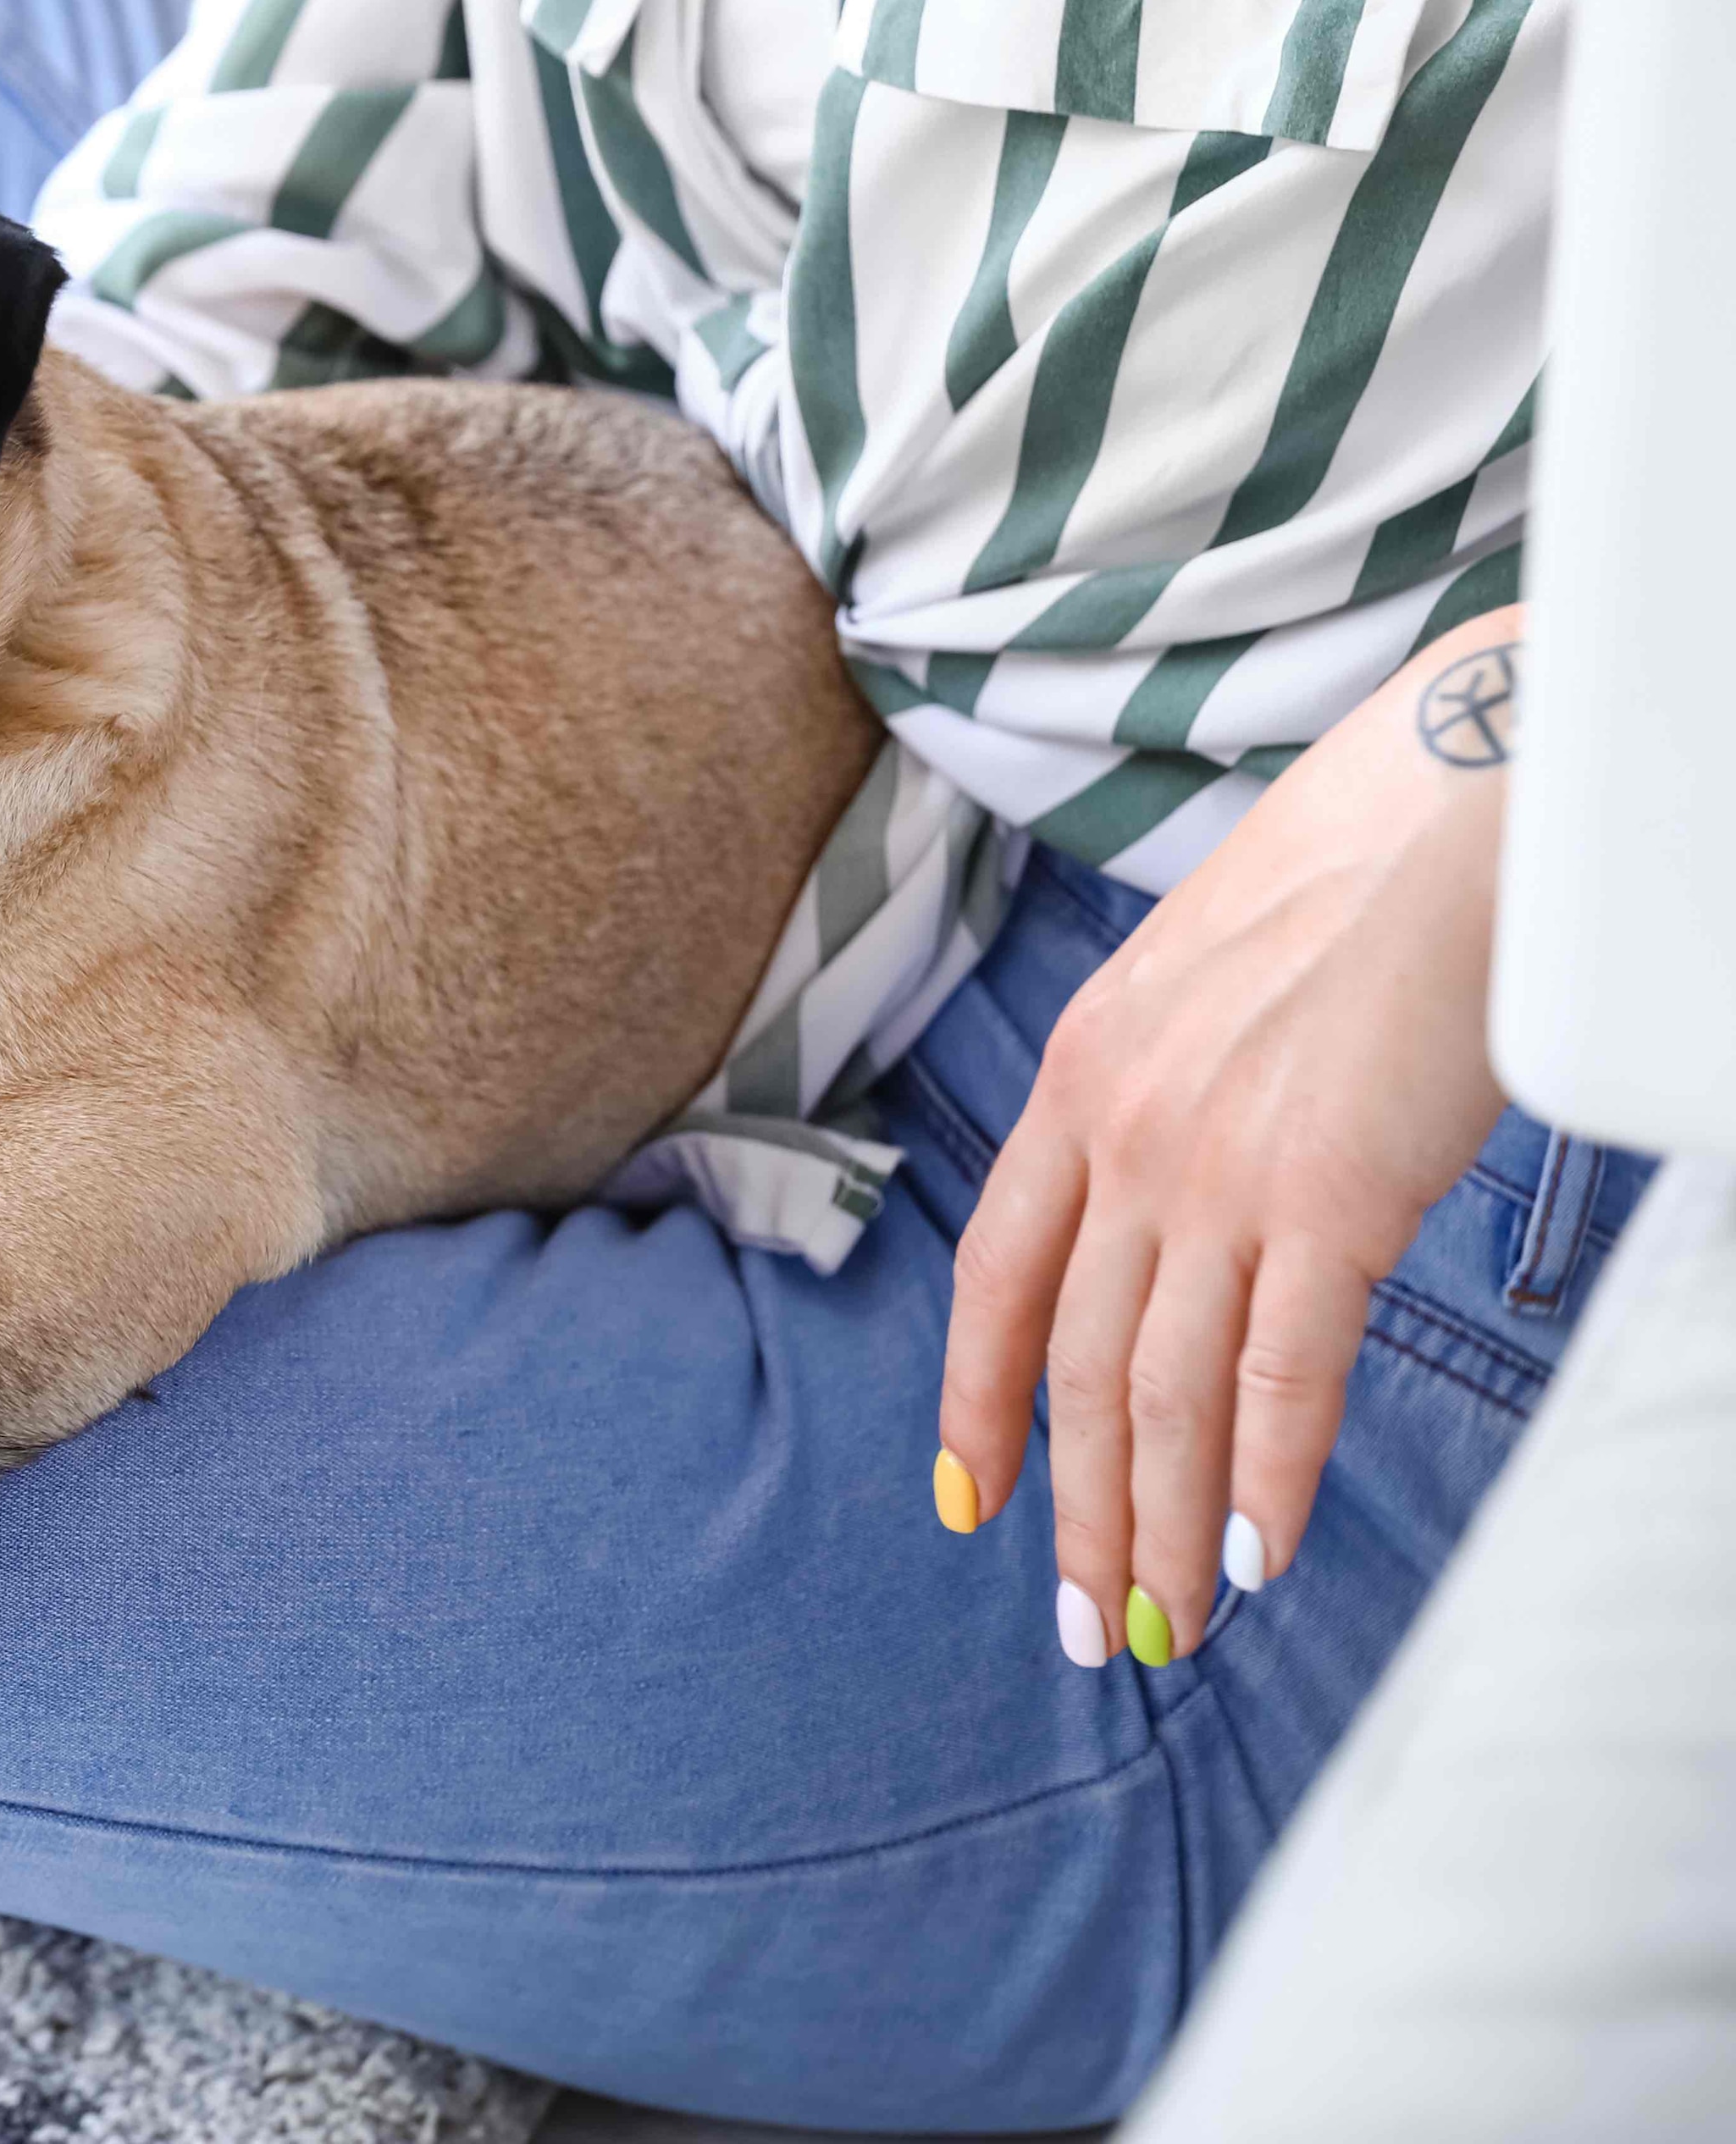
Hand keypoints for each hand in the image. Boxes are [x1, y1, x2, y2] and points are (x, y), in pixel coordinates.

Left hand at [936, 614, 1524, 1666]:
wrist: (1465, 805)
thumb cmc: (1368, 871)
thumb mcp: (1218, 977)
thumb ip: (1189, 1086)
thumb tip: (1221, 1184)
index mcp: (1084, 1071)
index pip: (999, 1270)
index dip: (980, 1396)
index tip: (968, 1499)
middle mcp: (1123, 1129)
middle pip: (1078, 1363)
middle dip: (1074, 1509)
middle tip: (1088, 1623)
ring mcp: (1218, 1170)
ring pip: (1163, 1393)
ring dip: (1159, 1526)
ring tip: (1163, 1627)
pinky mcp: (1329, 1200)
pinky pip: (1277, 1378)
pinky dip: (1261, 1482)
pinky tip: (1253, 1560)